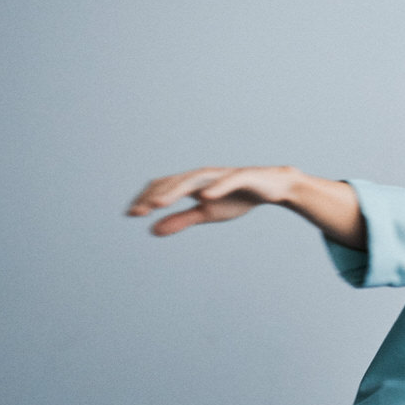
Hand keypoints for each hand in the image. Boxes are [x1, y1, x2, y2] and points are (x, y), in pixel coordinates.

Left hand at [126, 166, 301, 235]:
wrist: (274, 188)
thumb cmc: (238, 198)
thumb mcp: (207, 213)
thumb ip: (181, 220)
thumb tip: (152, 230)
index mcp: (193, 183)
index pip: (163, 187)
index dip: (146, 198)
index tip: (131, 214)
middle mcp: (203, 175)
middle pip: (173, 181)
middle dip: (154, 196)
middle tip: (138, 211)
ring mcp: (222, 174)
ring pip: (194, 179)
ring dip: (175, 190)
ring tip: (159, 203)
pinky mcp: (244, 176)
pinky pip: (228, 180)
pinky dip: (216, 187)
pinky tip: (204, 196)